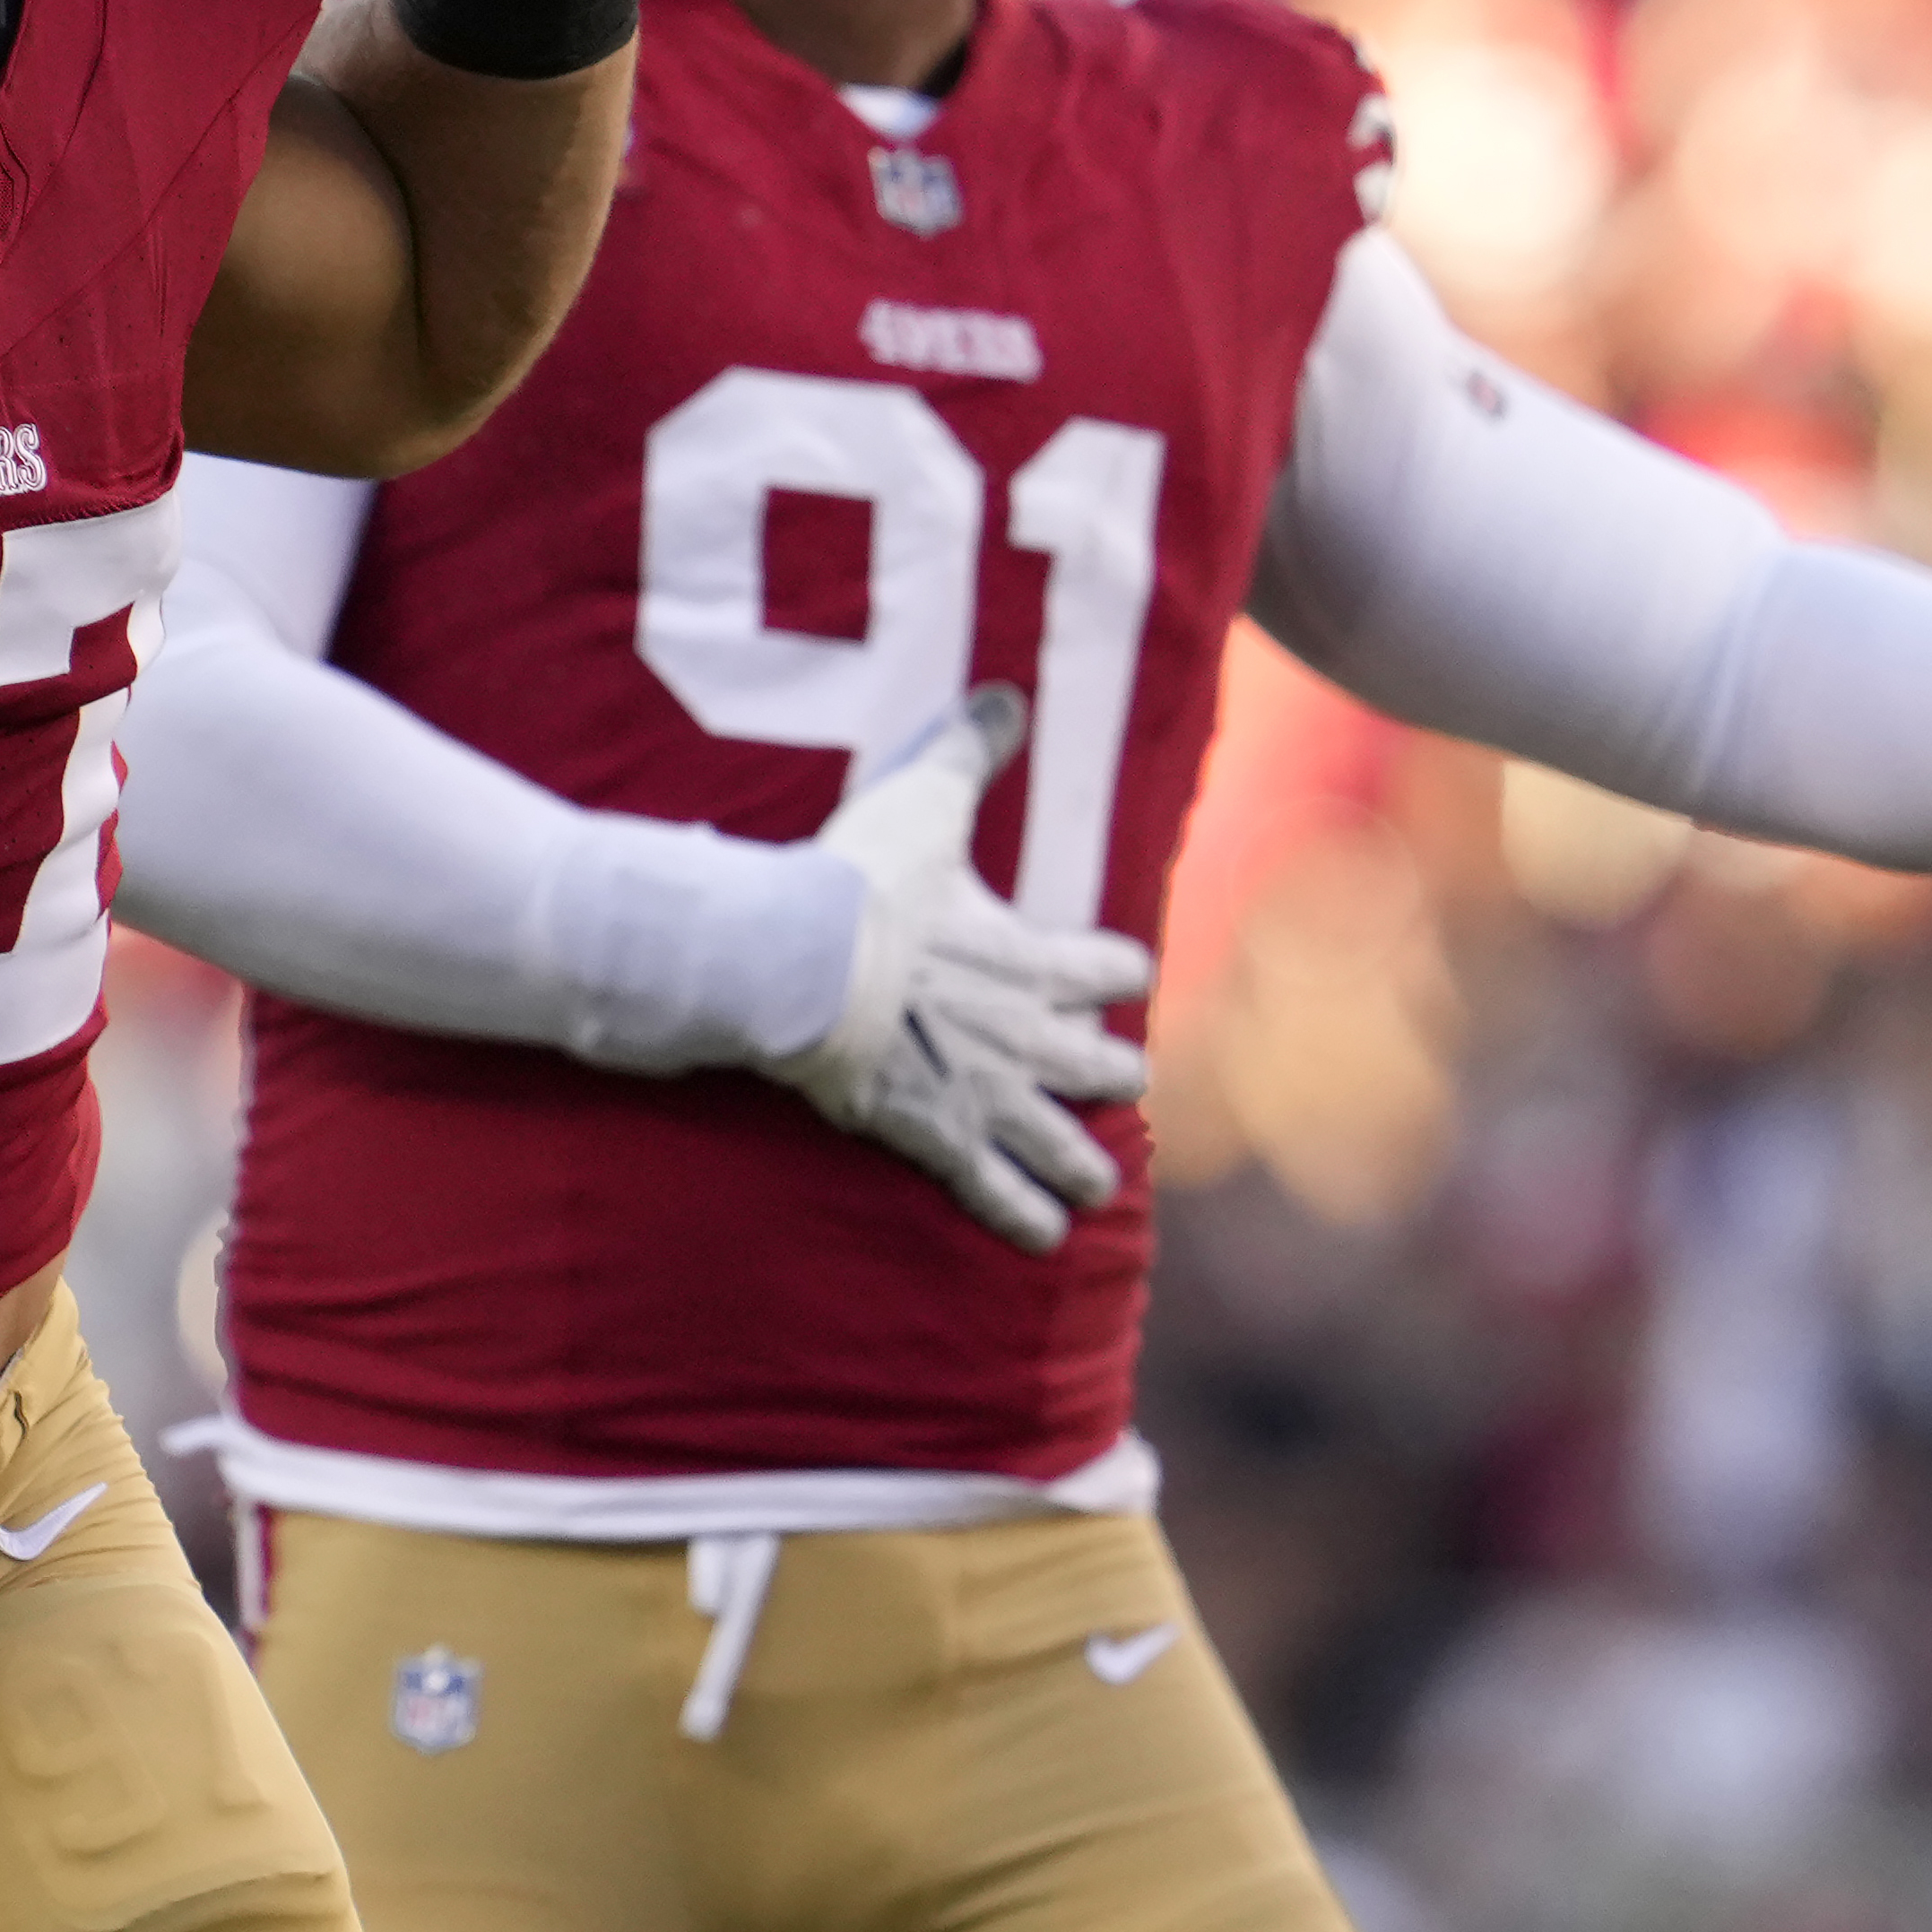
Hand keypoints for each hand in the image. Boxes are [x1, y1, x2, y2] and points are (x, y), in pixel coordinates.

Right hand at [768, 690, 1152, 1254]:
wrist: (802, 965)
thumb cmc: (862, 882)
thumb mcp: (923, 803)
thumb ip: (970, 750)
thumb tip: (1007, 695)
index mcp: (1031, 955)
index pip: (1104, 964)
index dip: (1117, 967)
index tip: (1129, 974)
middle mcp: (1026, 1032)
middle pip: (1093, 1061)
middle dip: (1110, 1071)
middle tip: (1123, 1079)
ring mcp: (985, 1091)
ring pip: (1056, 1137)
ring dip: (1082, 1161)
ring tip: (1101, 1183)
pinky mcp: (935, 1134)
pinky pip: (992, 1187)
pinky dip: (1020, 1213)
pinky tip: (1045, 1237)